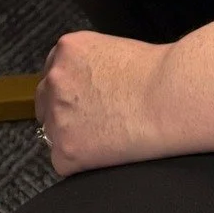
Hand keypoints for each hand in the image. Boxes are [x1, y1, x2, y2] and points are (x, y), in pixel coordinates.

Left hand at [36, 20, 213, 174]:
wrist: (169, 97)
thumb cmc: (156, 73)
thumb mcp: (111, 51)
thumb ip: (88, 65)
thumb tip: (86, 84)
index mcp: (67, 50)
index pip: (52, 73)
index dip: (68, 90)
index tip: (80, 101)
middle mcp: (55, 80)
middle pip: (45, 102)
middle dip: (63, 112)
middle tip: (91, 123)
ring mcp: (57, 115)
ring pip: (53, 133)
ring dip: (72, 137)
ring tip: (105, 137)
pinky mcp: (65, 150)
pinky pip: (64, 162)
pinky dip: (80, 162)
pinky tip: (105, 153)